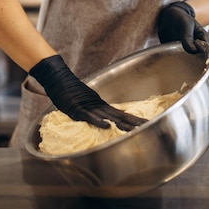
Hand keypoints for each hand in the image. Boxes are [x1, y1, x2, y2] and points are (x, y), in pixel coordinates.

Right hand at [29, 55, 145, 130]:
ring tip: (135, 129)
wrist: (59, 79)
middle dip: (134, 122)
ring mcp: (90, 107)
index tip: (147, 124)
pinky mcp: (78, 109)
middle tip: (149, 126)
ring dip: (122, 124)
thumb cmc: (71, 93)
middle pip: (121, 116)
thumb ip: (95, 113)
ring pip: (109, 117)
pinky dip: (98, 121)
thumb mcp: (86, 106)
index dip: (134, 120)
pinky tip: (107, 125)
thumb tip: (104, 121)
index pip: (122, 115)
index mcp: (103, 107)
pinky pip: (89, 117)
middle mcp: (100, 107)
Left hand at [157, 1, 208, 90]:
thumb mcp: (185, 25)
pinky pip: (184, 69)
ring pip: (197, 69)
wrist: (169, 17)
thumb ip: (187, 37)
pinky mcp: (178, 58)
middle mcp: (197, 50)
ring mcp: (188, 55)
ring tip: (208, 93)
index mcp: (203, 42)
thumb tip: (192, 50)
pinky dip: (187, 78)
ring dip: (201, 80)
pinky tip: (188, 88)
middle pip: (206, 66)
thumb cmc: (180, 19)